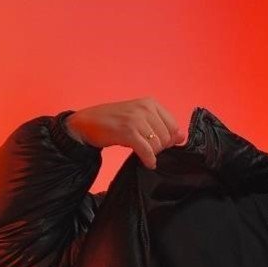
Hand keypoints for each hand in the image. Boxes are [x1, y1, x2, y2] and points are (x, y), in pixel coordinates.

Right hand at [65, 98, 185, 169]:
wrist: (85, 123)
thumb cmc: (113, 122)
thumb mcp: (139, 119)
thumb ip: (160, 126)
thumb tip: (182, 137)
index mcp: (150, 103)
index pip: (173, 126)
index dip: (168, 140)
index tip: (156, 144)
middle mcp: (145, 108)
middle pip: (167, 137)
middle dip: (159, 148)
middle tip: (146, 149)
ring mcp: (136, 119)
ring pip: (158, 145)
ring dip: (152, 154)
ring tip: (141, 152)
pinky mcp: (128, 131)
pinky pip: (147, 151)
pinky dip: (149, 160)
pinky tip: (147, 163)